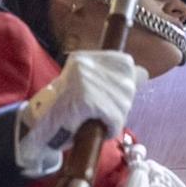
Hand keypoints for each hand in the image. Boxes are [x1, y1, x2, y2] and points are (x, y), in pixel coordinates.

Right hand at [15, 50, 144, 177]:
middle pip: (127, 88)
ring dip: (114, 119)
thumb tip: (145, 73)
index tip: (110, 95)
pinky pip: (114, 118)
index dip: (124, 84)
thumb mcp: (90, 84)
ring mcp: (85, 81)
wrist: (40, 128)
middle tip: (98, 112)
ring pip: (123, 105)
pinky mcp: (87, 100)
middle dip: (119, 105)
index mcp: (85, 58)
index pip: (125, 64)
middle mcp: (85, 65)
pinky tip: (97, 128)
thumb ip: (116, 77)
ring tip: (94, 120)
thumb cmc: (69, 109)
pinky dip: (110, 128)